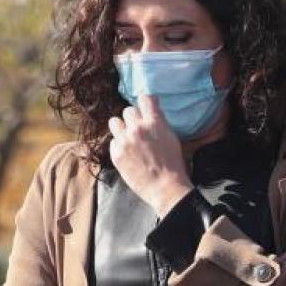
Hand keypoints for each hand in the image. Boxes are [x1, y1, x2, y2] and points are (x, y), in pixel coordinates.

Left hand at [108, 94, 193, 216]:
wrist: (164, 187)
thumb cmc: (172, 164)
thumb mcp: (171, 137)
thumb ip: (159, 122)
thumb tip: (151, 108)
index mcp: (155, 122)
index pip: (144, 98)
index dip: (144, 102)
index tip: (144, 108)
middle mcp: (138, 128)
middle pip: (128, 110)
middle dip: (132, 119)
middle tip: (138, 130)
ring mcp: (125, 141)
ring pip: (115, 122)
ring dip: (121, 128)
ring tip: (128, 138)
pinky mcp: (116, 154)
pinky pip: (112, 141)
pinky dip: (118, 145)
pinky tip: (127, 154)